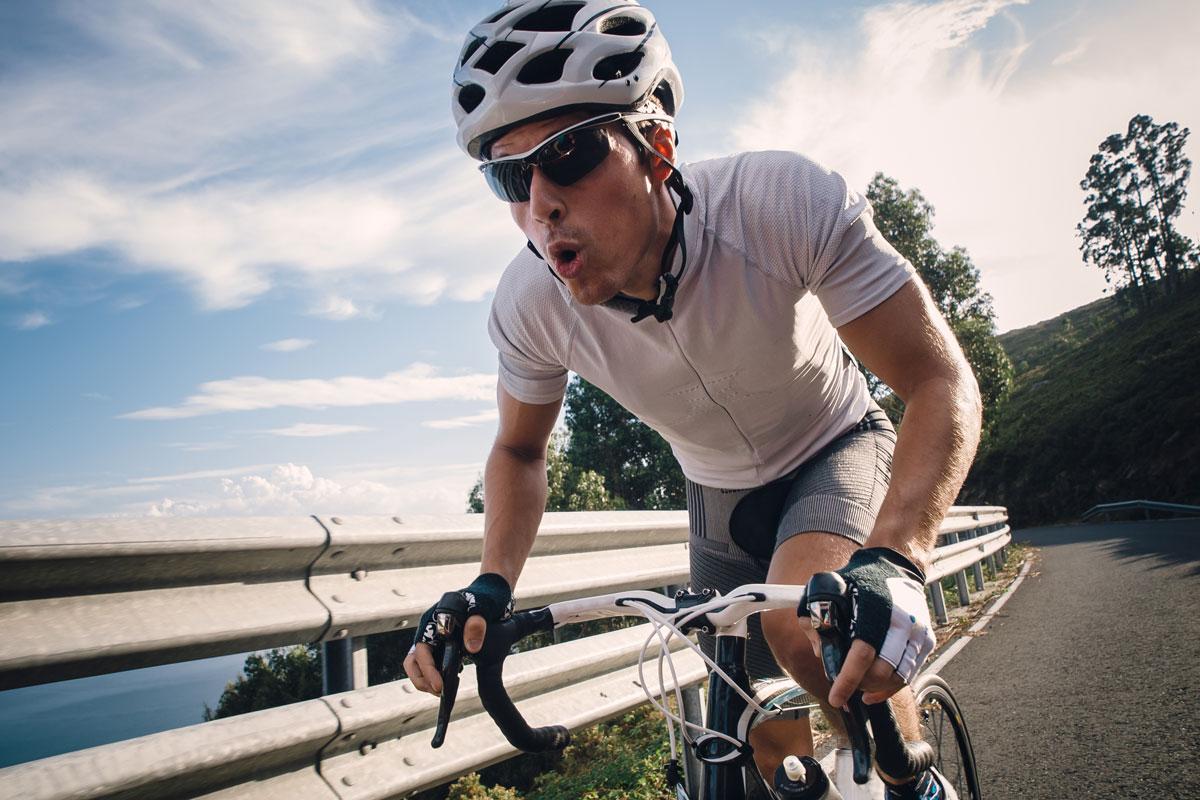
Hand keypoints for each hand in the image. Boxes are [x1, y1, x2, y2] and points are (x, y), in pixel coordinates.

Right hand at [402, 573, 513, 695]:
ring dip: (427, 679)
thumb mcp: (484, 607)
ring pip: (419, 664)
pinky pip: (433, 662)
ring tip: (445, 690)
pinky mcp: (443, 643)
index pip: (421, 650)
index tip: (440, 687)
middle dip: (422, 680)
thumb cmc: (486, 597)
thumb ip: (477, 625)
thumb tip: (470, 648)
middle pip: (413, 660)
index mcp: (434, 619)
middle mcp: (429, 629)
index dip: (428, 670)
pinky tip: (454, 678)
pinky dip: (437, 674)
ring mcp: (435, 636)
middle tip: (440, 693)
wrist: (491, 591)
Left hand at [823, 547, 934, 707]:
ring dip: (877, 689)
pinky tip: (875, 692)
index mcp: (874, 610)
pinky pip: (911, 673)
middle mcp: (900, 622)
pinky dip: (893, 687)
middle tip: (846, 686)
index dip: (848, 680)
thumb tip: (821, 653)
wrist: (894, 565)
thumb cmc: (857, 580)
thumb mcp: (825, 591)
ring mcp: (917, 631)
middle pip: (882, 671)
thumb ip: (815, 621)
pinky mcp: (927, 638)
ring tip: (860, 688)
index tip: (835, 699)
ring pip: (899, 676)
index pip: (862, 654)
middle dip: (861, 685)